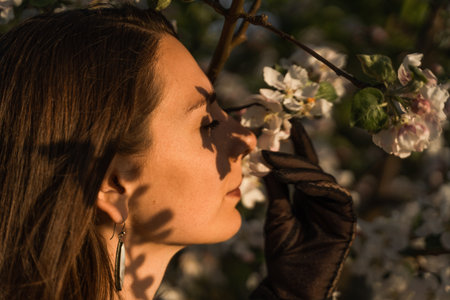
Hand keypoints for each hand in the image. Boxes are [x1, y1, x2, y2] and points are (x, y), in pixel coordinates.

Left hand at [250, 118, 355, 299]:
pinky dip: (321, 189)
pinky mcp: (346, 222)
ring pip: (325, 180)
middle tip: (272, 152)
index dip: (300, 146)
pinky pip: (338, 198)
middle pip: (313, 170)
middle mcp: (323, 200)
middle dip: (294, 158)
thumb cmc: (281, 251)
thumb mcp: (276, 214)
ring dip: (303, 172)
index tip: (292, 126)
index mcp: (308, 197)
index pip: (305, 166)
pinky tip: (305, 185)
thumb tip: (268, 163)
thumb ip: (277, 189)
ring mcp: (336, 210)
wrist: (288, 282)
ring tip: (281, 169)